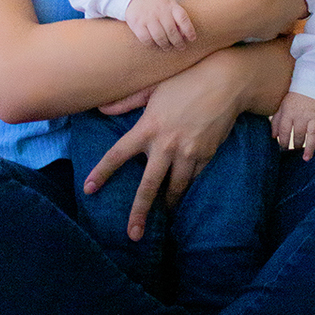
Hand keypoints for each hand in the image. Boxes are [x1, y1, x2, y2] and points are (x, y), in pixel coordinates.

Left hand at [81, 50, 248, 240]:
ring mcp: (188, 152)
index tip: (88, 189)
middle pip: (149, 186)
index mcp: (148, 127)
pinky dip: (187, 188)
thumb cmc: (185, 79)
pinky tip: (182, 197)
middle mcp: (166, 145)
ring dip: (167, 205)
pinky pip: (193, 179)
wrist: (226, 81)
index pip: (117, 154)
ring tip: (162, 219)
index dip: (101, 173)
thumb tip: (101, 109)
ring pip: (175, 188)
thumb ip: (126, 101)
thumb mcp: (152, 87)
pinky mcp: (206, 155)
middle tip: (132, 235)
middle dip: (140, 212)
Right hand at [125, 0, 195, 49]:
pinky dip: (152, 45)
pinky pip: (146, 39)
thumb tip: (184, 34)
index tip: (192, 39)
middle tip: (180, 47)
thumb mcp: (169, 2)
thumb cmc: (157, 1)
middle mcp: (159, 10)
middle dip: (178, 42)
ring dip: (165, 45)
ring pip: (160, 37)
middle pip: (172, 31)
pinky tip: (155, 45)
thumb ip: (177, 15)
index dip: (189, 30)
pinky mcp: (137, 23)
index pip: (183, 18)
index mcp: (170, 4)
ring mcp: (147, 17)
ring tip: (167, 47)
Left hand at [272, 92, 314, 160]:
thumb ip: (277, 121)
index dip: (283, 142)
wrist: (313, 86)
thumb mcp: (282, 106)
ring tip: (306, 157)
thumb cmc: (295, 99)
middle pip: (298, 134)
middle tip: (294, 152)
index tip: (282, 149)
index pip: (284, 130)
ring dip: (310, 147)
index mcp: (289, 111)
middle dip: (296, 145)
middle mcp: (302, 114)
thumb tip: (273, 137)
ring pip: (313, 134)